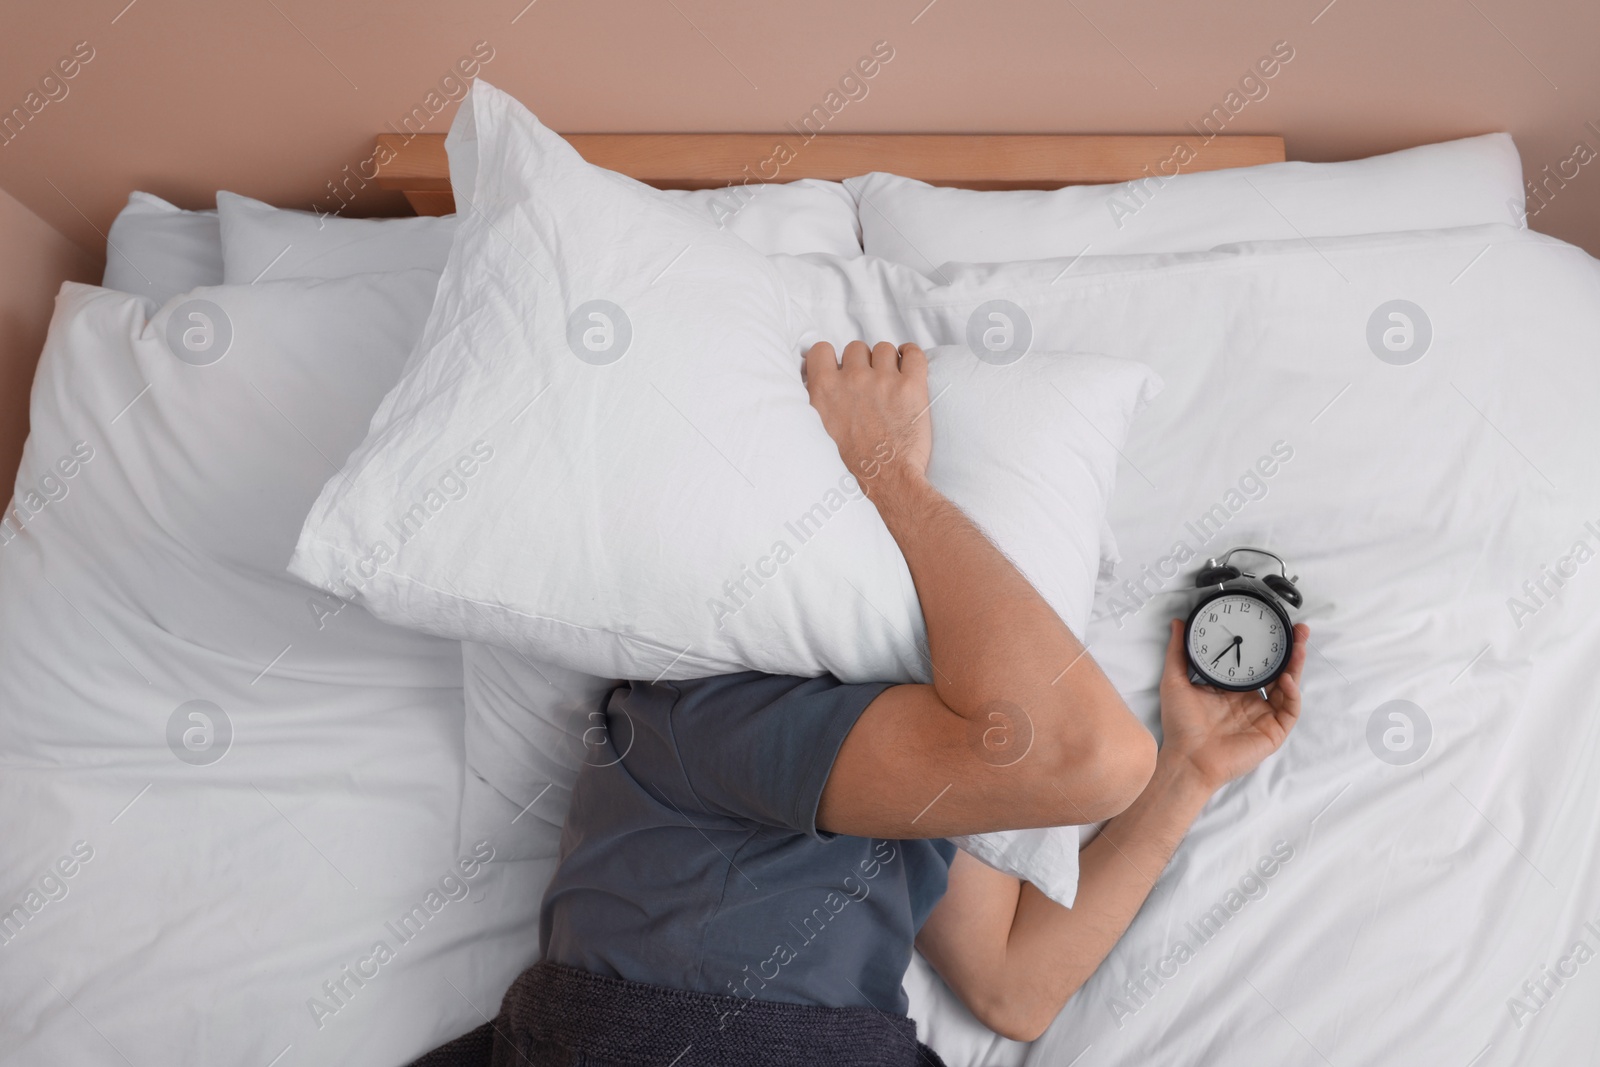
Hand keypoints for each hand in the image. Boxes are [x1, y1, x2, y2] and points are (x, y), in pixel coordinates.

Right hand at [804, 341, 931, 498]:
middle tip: (868, 384)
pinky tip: (908, 365)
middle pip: (856, 348)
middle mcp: (852, 379)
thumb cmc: (853, 465)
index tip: (839, 369)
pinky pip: (913, 353)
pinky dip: (911, 355)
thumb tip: (816, 385)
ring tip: (890, 380)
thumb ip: (817, 404)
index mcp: (825, 390)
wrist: (887, 481)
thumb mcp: (818, 433)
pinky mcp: (911, 386)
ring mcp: (883, 380)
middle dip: (862, 363)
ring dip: (886, 362)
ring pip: (883, 349)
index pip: (821, 350)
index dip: (831, 358)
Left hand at [1157, 617, 1307, 793]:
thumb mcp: (1175, 681)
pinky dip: (1292, 694)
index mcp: (1231, 689)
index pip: (1254, 661)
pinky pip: (1289, 710)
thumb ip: (1178, 652)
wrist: (1188, 759)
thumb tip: (1177, 624)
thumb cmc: (1181, 725)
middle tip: (1298, 629)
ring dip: (1296, 666)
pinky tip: (1286, 679)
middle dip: (1289, 649)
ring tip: (1298, 646)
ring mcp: (1263, 715)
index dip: (1264, 643)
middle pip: (1276, 670)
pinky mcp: (1272, 731)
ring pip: (1288, 686)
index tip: (1270, 623)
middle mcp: (1249, 700)